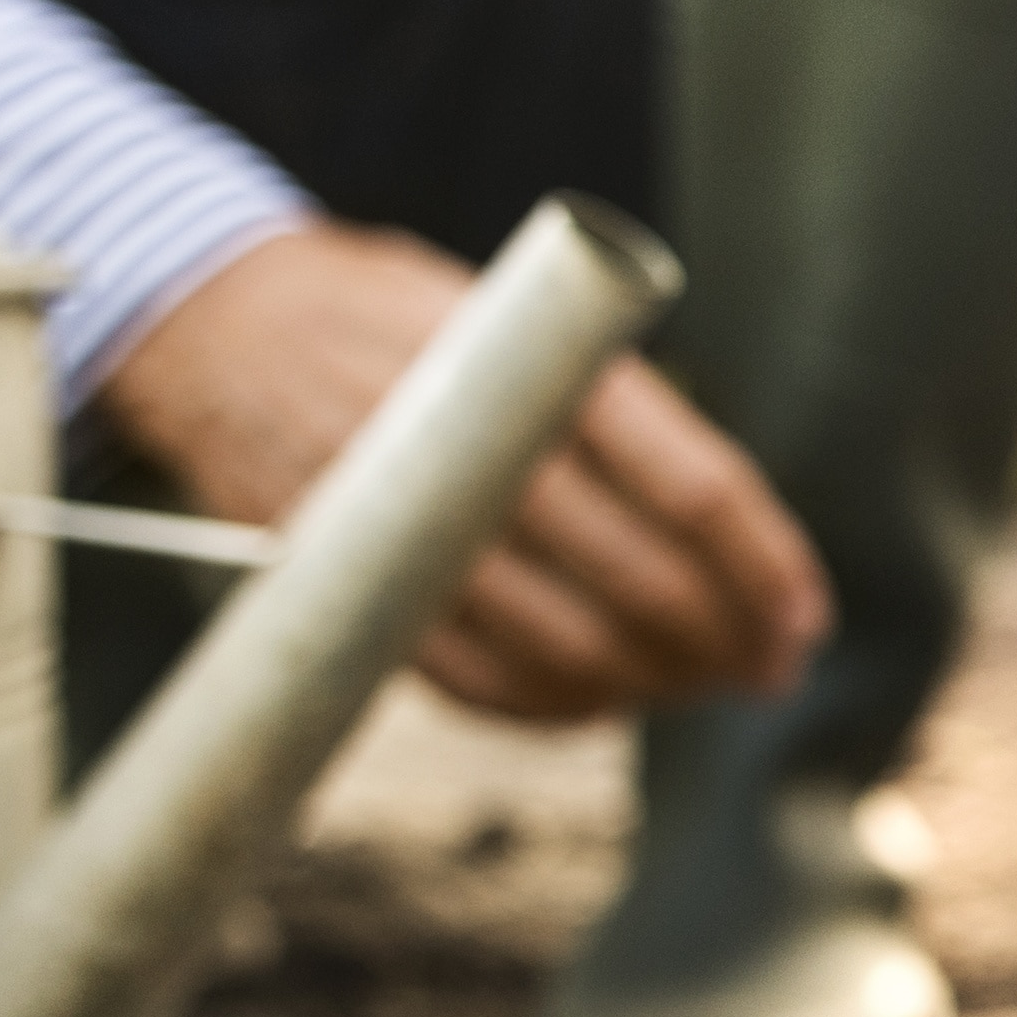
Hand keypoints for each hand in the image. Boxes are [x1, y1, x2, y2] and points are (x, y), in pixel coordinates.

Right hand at [98, 217, 824, 724]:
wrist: (213, 320)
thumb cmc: (391, 314)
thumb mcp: (511, 309)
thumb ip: (609, 403)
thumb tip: (729, 528)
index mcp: (535, 366)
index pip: (693, 486)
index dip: (765, 566)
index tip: (802, 616)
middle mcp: (474, 447)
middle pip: (642, 580)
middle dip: (727, 640)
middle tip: (770, 665)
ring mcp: (405, 524)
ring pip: (565, 646)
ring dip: (653, 684)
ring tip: (699, 685)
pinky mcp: (349, 584)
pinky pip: (473, 682)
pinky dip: (552, 706)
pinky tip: (602, 700)